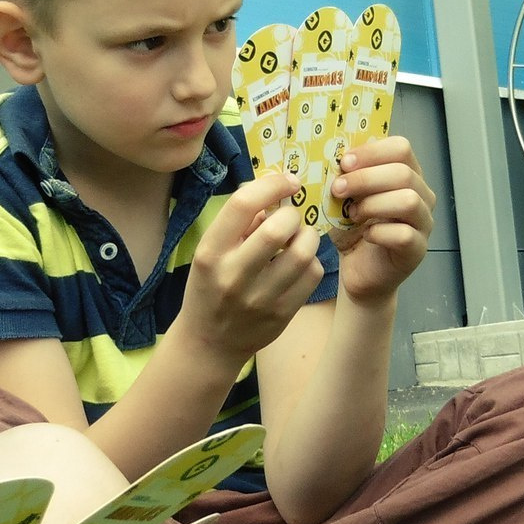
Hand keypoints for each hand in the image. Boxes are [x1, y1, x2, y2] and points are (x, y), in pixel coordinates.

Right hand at [179, 171, 325, 367]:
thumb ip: (239, 222)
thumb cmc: (211, 285)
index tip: (287, 181)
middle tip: (289, 218)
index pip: (242, 205)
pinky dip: (312, 260)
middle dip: (291, 214)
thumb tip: (275, 188)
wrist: (210, 342)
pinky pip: (312, 273)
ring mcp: (260, 298)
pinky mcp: (282, 314)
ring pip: (302, 251)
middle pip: (277, 228)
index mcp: (211, 253)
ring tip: (298, 238)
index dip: (271, 185)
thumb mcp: (210, 251)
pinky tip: (299, 263)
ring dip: (307, 236)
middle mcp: (233, 275)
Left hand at [332, 137, 434, 301]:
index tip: (344, 162)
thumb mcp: (346, 197)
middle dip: (365, 178)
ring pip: (408, 201)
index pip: (401, 148)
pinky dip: (378, 232)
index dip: (371, 151)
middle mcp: (422, 195)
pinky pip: (404, 234)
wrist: (358, 270)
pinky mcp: (417, 249)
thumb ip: (346, 175)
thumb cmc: (353, 229)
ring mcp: (424, 223)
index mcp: (407, 174)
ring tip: (352, 214)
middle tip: (338, 189)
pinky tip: (365, 235)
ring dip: (373, 204)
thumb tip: (331, 155)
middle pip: (403, 173)